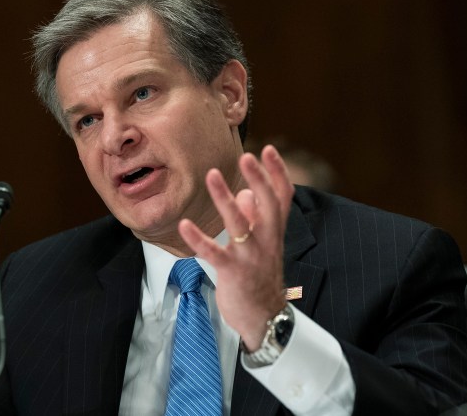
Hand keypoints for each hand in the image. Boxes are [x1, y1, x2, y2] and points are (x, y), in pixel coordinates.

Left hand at [178, 145, 294, 350]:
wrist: (264, 317)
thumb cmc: (259, 276)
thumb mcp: (263, 244)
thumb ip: (255, 217)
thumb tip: (242, 193)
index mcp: (274, 231)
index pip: (282, 197)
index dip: (278, 172)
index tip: (268, 149)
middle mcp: (266, 240)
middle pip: (268, 204)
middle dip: (258, 179)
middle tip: (246, 156)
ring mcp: (249, 256)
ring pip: (239, 224)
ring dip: (225, 199)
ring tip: (211, 175)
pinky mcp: (232, 272)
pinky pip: (214, 253)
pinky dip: (198, 239)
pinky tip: (184, 224)